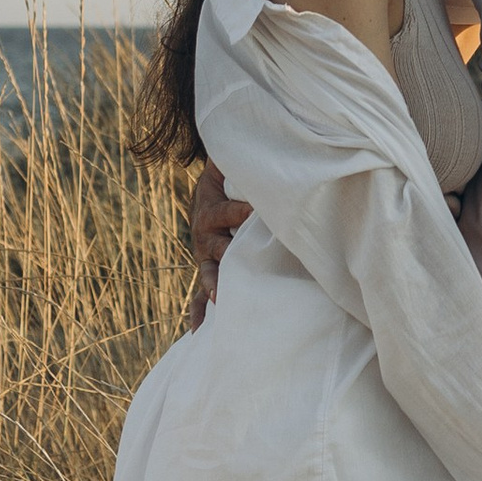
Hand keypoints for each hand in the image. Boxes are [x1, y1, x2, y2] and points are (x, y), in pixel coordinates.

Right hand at [187, 164, 250, 327]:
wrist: (211, 186)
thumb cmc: (232, 178)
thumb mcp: (236, 166)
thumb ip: (256, 164)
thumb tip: (283, 147)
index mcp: (212, 207)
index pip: (226, 212)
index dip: (239, 213)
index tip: (257, 213)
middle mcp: (206, 233)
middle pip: (217, 246)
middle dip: (227, 256)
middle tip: (234, 264)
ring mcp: (205, 254)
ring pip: (208, 272)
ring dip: (215, 286)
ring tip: (220, 300)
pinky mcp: (208, 268)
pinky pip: (198, 294)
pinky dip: (199, 312)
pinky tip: (200, 333)